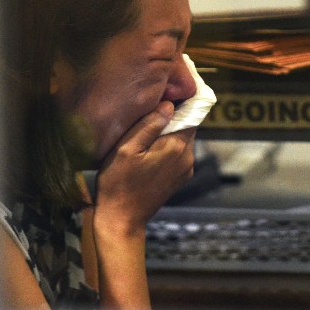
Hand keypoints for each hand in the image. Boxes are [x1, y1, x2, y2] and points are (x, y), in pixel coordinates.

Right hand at [93, 101, 195, 236]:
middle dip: (175, 115)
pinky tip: (150, 146)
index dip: (184, 100)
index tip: (173, 89)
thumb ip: (148, 125)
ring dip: (170, 130)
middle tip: (155, 105)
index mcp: (176, 147)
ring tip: (148, 125)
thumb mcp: (127, 149)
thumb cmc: (118, 183)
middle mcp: (188, 157)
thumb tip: (169, 104)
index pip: (191, 114)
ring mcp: (186, 169)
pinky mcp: (181, 177)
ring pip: (183, 138)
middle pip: (188, 125)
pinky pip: (179, 152)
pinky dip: (169, 144)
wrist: (122, 220)